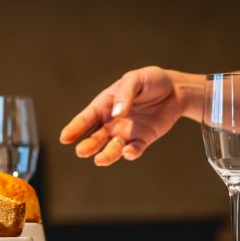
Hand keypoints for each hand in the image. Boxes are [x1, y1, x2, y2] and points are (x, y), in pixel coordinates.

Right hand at [59, 67, 202, 165]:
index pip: (86, 119)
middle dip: (88, 146)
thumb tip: (117, 113)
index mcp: (105, 105)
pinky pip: (134, 150)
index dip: (74, 128)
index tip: (64, 138)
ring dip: (106, 155)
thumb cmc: (150, 80)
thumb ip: (125, 95)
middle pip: (95, 138)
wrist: (175, 90)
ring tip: (100, 160)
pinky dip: (130, 153)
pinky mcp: (142, 140)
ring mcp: (126, 133)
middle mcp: (111, 122)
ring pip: (111, 148)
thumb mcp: (135, 79)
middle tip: (81, 151)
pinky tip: (128, 152)